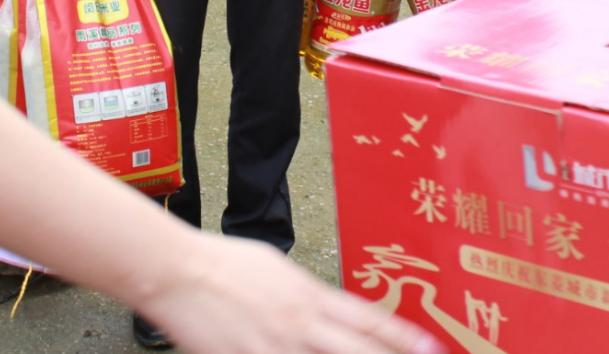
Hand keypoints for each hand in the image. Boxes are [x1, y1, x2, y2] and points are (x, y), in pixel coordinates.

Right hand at [145, 235, 443, 353]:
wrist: (178, 270)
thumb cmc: (222, 263)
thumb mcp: (277, 268)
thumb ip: (306, 293)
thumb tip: (325, 306)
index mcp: (309, 296)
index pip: (368, 320)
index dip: (402, 338)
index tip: (430, 348)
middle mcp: (299, 325)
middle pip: (358, 352)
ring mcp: (273, 348)